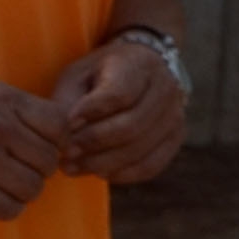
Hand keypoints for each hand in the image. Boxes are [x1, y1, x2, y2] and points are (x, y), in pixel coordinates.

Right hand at [0, 75, 68, 219]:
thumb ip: (12, 104)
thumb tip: (49, 127)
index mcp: (1, 99)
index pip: (59, 125)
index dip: (55, 139)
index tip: (40, 145)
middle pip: (48, 160)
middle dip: (39, 167)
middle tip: (21, 168)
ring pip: (31, 188)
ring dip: (24, 190)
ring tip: (7, 184)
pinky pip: (6, 209)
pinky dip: (6, 207)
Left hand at [48, 36, 186, 185]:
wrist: (141, 71)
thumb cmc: (100, 75)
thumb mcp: (79, 75)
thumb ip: (68, 102)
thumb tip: (62, 138)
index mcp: (139, 64)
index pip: (119, 94)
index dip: (91, 112)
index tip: (68, 123)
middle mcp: (165, 88)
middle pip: (131, 126)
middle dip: (93, 142)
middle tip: (66, 153)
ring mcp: (175, 115)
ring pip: (140, 149)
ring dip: (102, 163)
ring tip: (72, 166)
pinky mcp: (176, 138)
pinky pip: (151, 165)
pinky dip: (122, 174)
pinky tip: (99, 173)